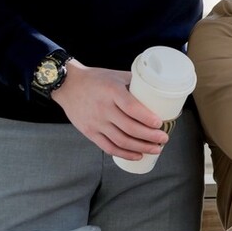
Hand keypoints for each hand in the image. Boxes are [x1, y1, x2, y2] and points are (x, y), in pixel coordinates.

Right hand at [51, 60, 167, 159]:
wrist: (68, 85)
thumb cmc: (96, 79)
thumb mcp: (116, 75)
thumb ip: (136, 82)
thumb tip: (159, 90)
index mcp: (112, 91)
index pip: (132, 108)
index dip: (147, 118)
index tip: (160, 123)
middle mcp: (103, 108)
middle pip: (129, 128)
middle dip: (150, 136)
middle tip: (163, 138)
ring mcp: (95, 122)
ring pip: (120, 140)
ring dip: (141, 147)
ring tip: (156, 149)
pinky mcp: (89, 132)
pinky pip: (108, 147)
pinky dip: (124, 154)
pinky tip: (137, 155)